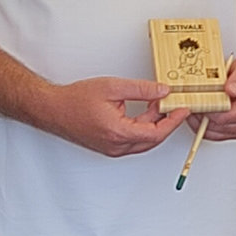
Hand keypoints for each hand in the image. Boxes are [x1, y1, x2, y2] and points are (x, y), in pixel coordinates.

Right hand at [38, 77, 185, 156]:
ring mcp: (112, 148)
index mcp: (118, 133)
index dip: (173, 121)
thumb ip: (142, 89)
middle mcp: (116, 146)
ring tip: (159, 104)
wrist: (52, 109)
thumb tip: (162, 91)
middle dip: (166, 122)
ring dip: (154, 124)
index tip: (182, 109)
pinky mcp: (109, 146)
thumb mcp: (113, 87)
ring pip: (143, 141)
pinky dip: (143, 127)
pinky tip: (145, 112)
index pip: (156, 132)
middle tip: (175, 106)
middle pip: (153, 139)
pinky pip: (133, 140)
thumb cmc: (75, 100)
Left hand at [200, 52, 235, 143]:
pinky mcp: (234, 132)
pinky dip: (203, 125)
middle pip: (216, 126)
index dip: (207, 108)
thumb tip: (230, 89)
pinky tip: (200, 112)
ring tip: (194, 105)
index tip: (195, 100)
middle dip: (201, 114)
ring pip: (212, 133)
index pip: (224, 116)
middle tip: (190, 101)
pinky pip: (213, 134)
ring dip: (199, 121)